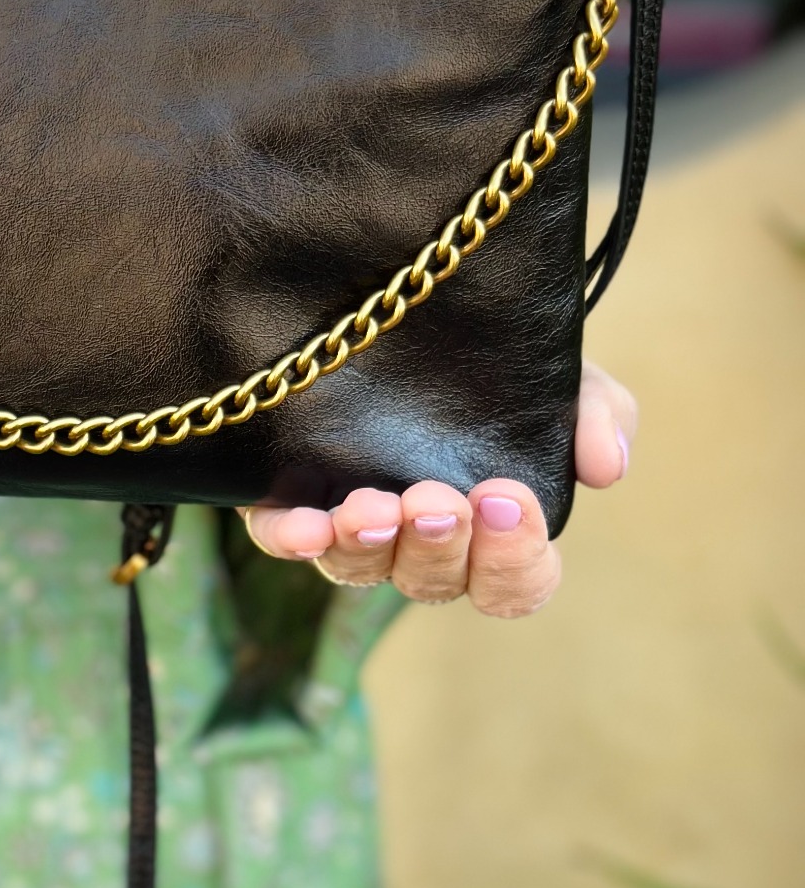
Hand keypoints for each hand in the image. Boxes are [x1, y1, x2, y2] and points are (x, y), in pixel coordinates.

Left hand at [240, 362, 633, 618]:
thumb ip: (595, 413)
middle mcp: (418, 540)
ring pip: (358, 567)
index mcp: (489, 531)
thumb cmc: (494, 363)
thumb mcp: (557, 375)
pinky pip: (281, 537)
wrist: (403, 303)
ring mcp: (352, 524)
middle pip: (433, 582)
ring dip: (368, 544)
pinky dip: (292, 538)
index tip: (508, 501)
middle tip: (440, 501)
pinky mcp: (289, 495)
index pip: (513, 584)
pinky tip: (303, 526)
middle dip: (439, 546)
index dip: (514, 561)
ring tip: (375, 506)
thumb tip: (606, 466)